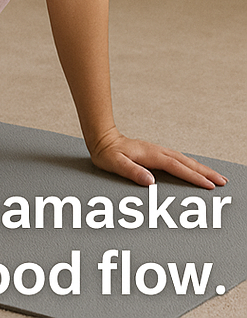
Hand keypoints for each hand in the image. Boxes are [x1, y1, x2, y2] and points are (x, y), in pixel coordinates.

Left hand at [89, 127, 227, 189]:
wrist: (101, 139)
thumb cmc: (107, 153)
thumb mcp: (115, 164)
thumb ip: (132, 172)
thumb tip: (150, 181)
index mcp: (150, 155)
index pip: (177, 167)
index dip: (193, 177)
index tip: (209, 185)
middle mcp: (157, 151)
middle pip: (186, 162)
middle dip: (205, 172)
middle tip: (223, 181)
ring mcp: (157, 151)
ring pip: (184, 159)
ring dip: (201, 168)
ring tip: (216, 177)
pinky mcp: (155, 153)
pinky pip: (178, 159)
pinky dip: (191, 164)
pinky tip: (196, 169)